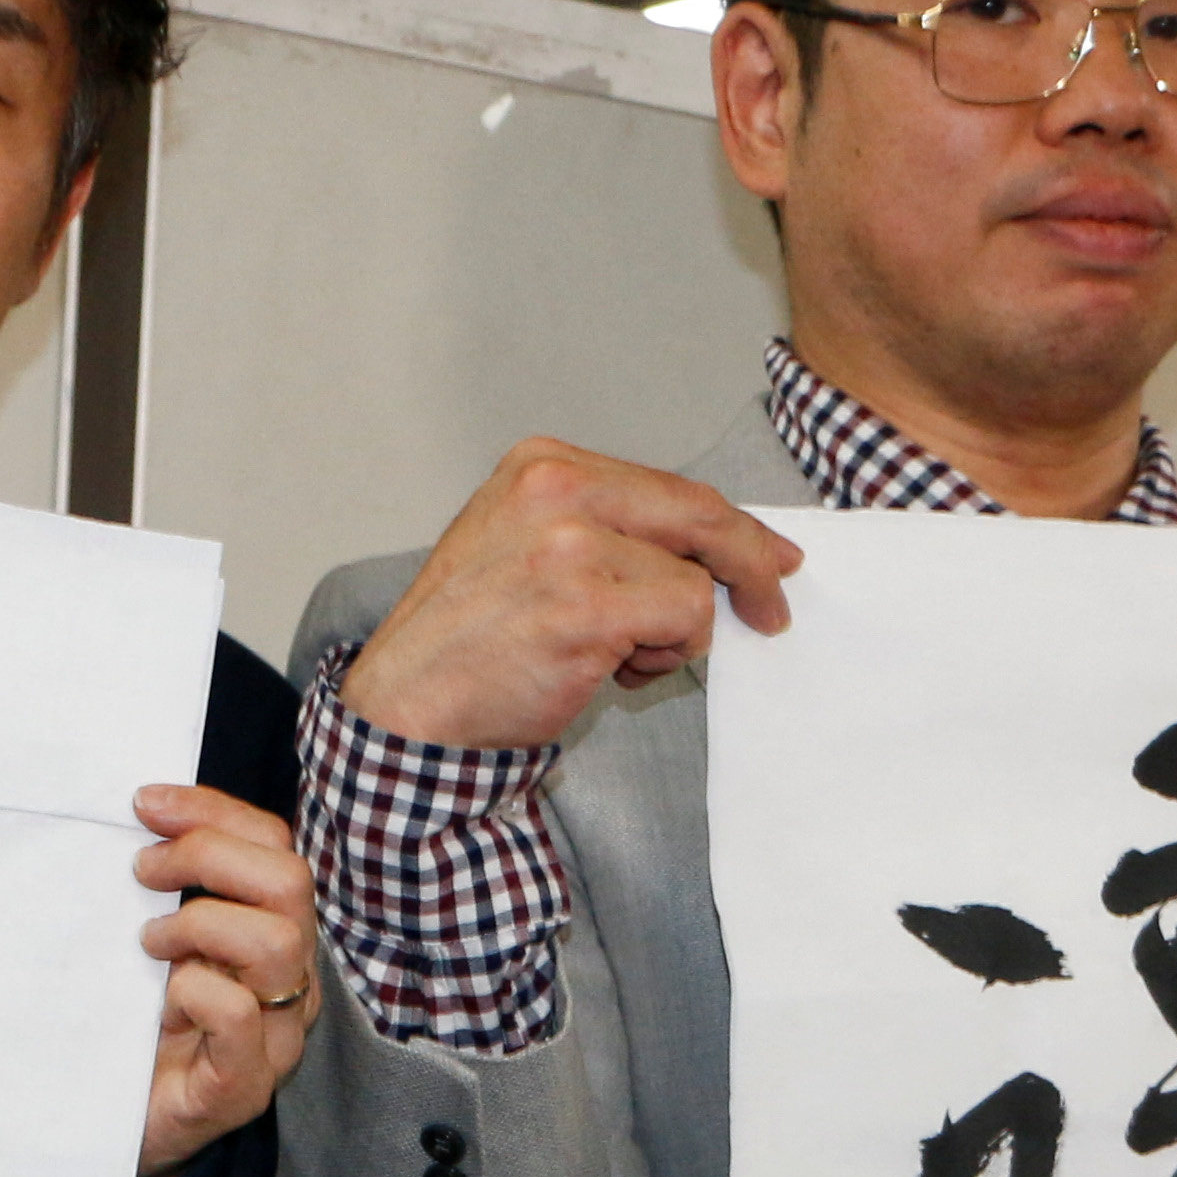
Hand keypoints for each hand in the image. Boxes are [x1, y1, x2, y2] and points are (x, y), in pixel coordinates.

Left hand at [132, 783, 319, 1176]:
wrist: (119, 1138)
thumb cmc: (135, 1035)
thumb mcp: (152, 947)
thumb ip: (164, 891)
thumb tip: (140, 813)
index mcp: (274, 937)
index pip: (275, 846)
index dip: (212, 811)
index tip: (143, 804)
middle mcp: (290, 982)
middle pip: (289, 882)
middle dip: (207, 856)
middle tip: (142, 873)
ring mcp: (275, 1038)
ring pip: (278, 942)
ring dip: (198, 924)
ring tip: (149, 944)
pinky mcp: (242, 1088)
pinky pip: (240, 1016)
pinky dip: (196, 990)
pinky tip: (161, 1003)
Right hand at [335, 438, 805, 749]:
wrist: (407, 710)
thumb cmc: (469, 647)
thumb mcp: (527, 551)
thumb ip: (608, 534)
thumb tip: (709, 552)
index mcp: (541, 465)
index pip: (666, 487)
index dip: (729, 527)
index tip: (768, 556)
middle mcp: (557, 487)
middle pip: (699, 514)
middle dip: (750, 564)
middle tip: (770, 608)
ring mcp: (570, 543)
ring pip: (695, 580)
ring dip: (673, 635)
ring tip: (613, 658)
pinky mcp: (587, 603)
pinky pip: (685, 620)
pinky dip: (665, 656)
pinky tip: (612, 673)